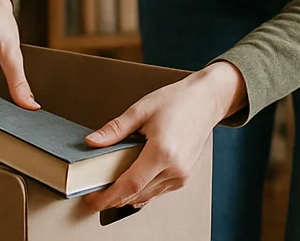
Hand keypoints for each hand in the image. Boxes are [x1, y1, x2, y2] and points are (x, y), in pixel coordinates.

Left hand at [82, 61, 244, 212]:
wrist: (207, 100)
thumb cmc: (179, 101)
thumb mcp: (141, 109)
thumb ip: (115, 129)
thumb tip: (93, 141)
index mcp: (162, 151)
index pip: (129, 185)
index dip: (108, 196)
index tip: (93, 200)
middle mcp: (174, 167)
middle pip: (136, 194)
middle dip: (113, 197)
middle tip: (95, 193)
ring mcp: (181, 175)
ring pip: (146, 196)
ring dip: (127, 195)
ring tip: (110, 186)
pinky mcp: (184, 176)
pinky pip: (157, 191)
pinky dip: (142, 190)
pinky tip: (132, 182)